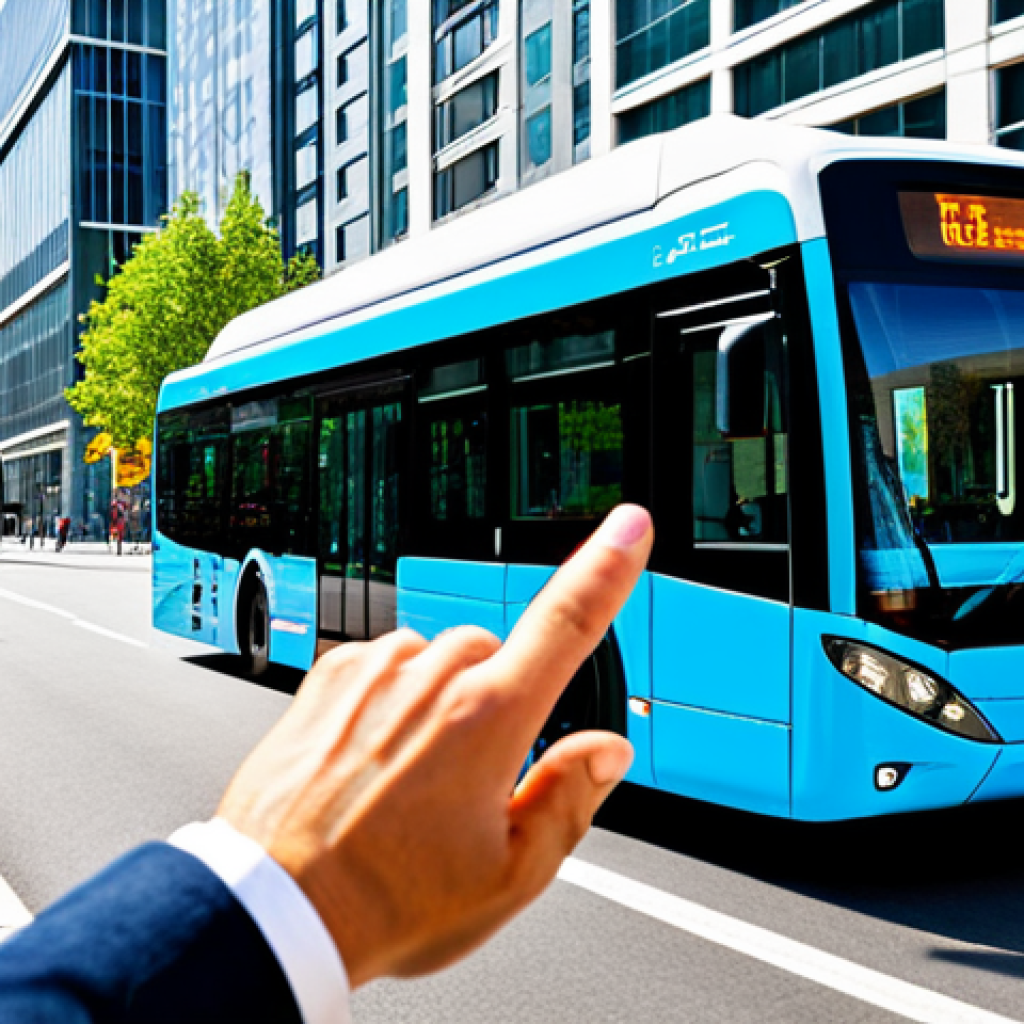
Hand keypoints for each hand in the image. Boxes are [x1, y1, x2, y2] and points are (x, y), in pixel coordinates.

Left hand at [218, 504, 652, 986]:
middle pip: (496, 654)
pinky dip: (396, 694)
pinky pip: (388, 661)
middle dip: (500, 699)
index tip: (629, 526)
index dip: (607, 570)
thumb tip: (607, 750)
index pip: (567, 624)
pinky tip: (375, 755)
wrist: (275, 907)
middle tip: (470, 780)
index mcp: (489, 718)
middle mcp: (431, 678)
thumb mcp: (508, 876)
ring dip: (444, 697)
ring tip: (411, 778)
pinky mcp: (332, 675)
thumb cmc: (388, 899)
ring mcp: (376, 671)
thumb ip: (571, 799)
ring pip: (440, 657)